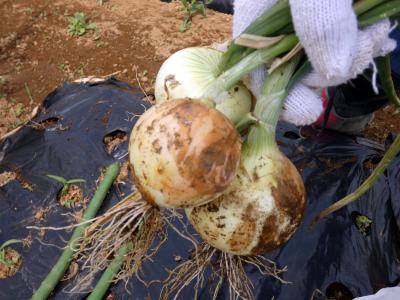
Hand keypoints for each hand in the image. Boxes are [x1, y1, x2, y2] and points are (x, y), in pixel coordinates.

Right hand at [233, 0, 396, 125]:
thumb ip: (318, 18)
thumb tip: (332, 70)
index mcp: (260, 15)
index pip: (257, 72)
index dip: (279, 97)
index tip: (309, 108)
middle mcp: (280, 22)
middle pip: (297, 70)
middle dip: (332, 70)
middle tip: (365, 47)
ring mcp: (308, 18)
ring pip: (326, 58)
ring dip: (355, 55)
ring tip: (377, 33)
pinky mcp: (334, 13)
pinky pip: (345, 40)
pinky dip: (364, 42)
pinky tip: (377, 31)